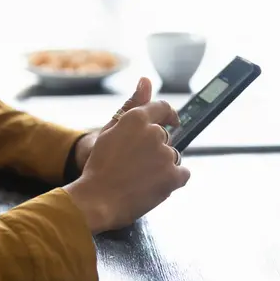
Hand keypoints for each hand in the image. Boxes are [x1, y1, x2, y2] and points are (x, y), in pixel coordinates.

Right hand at [64, 78, 188, 233]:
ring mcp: (165, 154)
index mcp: (137, 119)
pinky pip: (182, 174)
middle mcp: (154, 133)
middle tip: (135, 166)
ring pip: (172, 157)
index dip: (169, 115)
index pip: (162, 108)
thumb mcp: (110, 131)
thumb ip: (132, 105)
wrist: (97, 200)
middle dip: (155, 150)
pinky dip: (172, 181)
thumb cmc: (99, 167)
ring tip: (140, 179)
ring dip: (162, 166)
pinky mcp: (173, 175)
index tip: (172, 121)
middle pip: (165, 138)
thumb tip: (145, 80)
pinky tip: (153, 187)